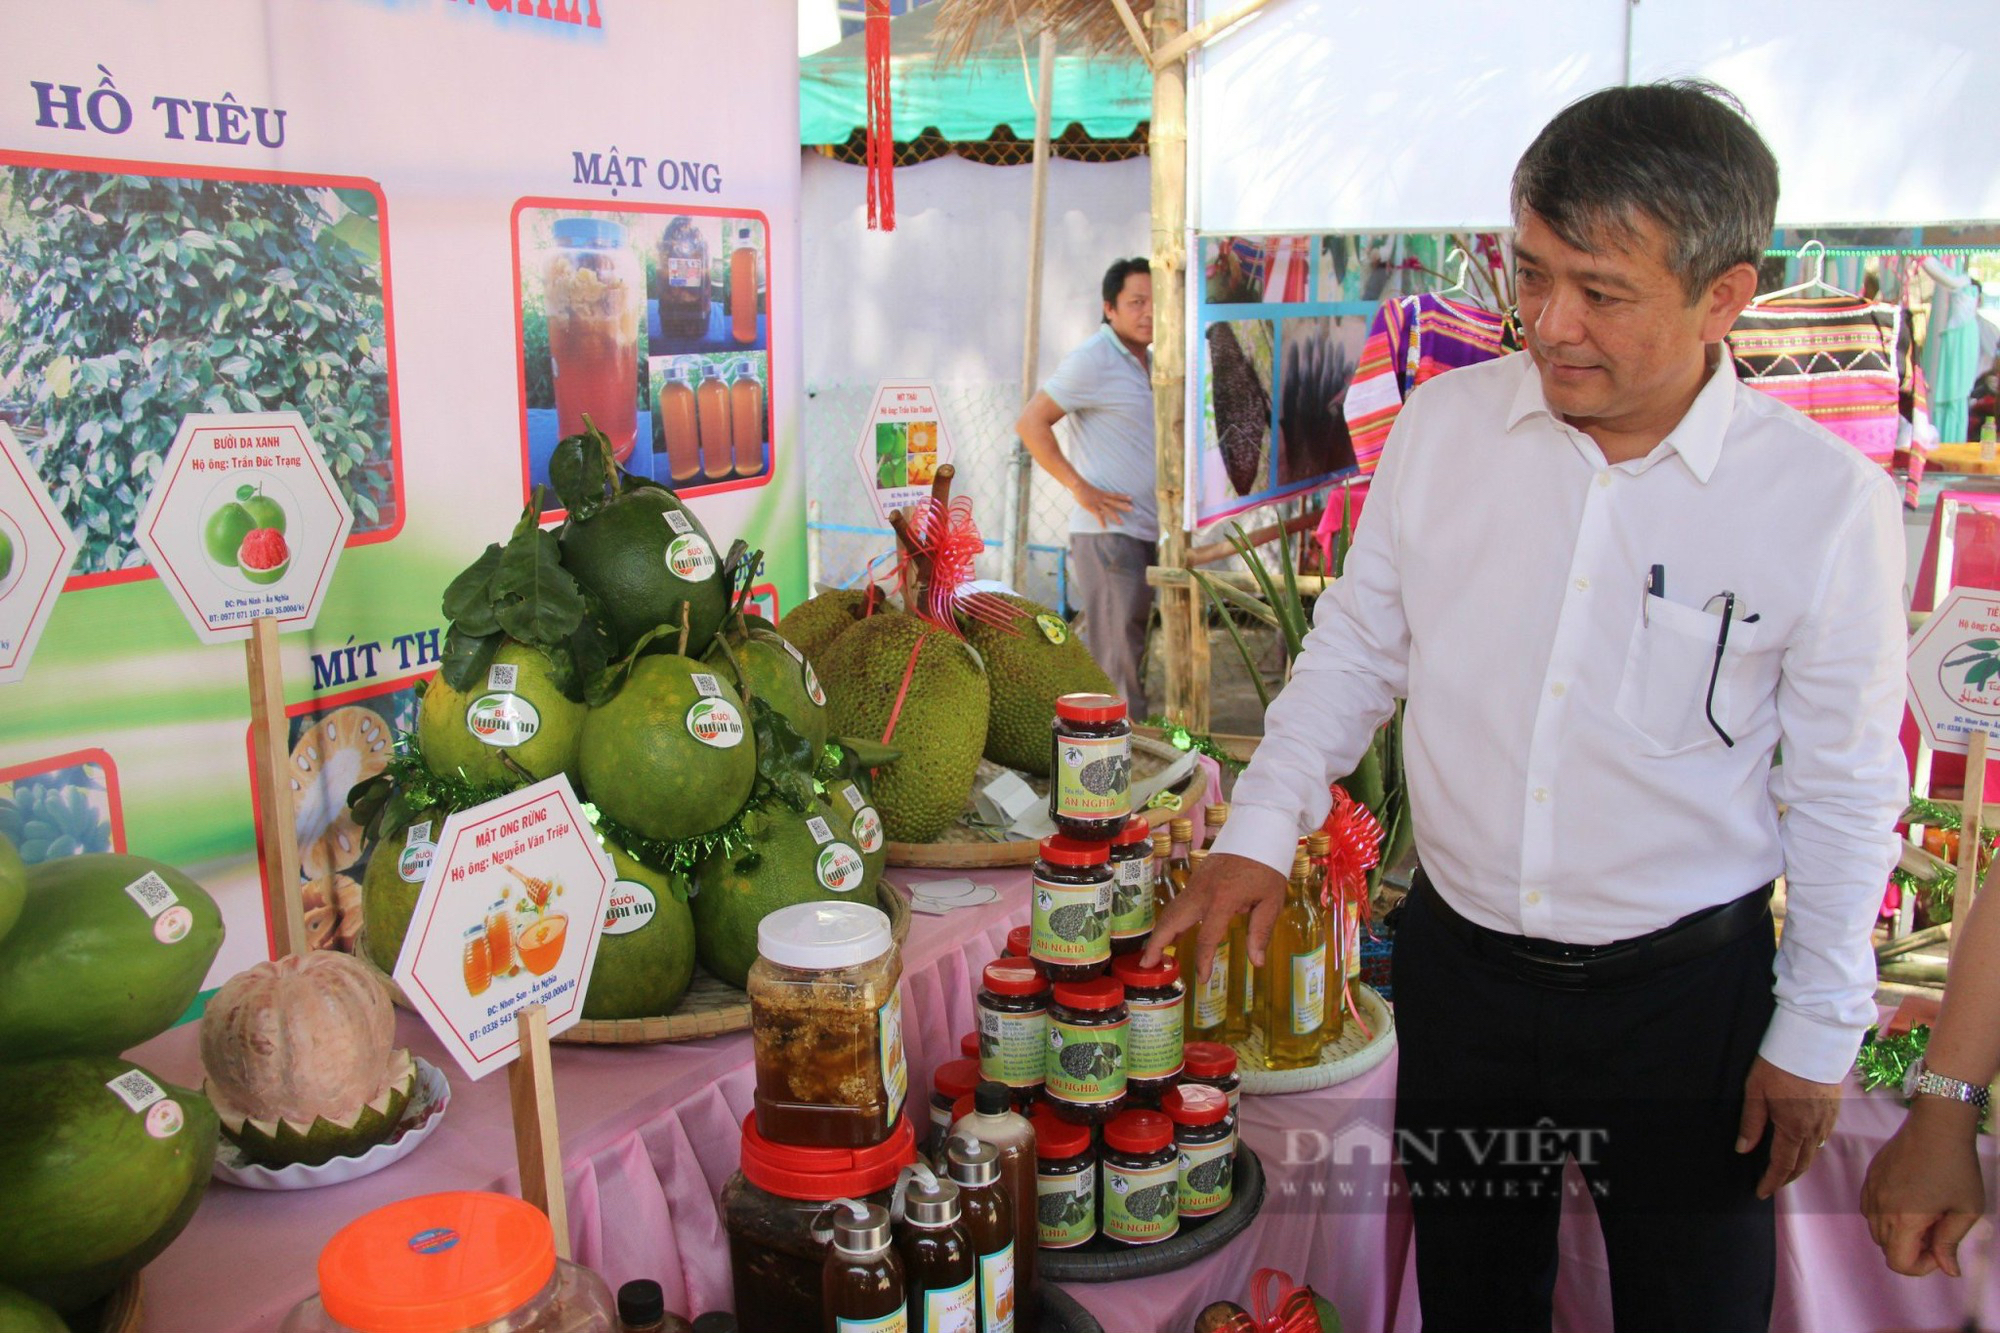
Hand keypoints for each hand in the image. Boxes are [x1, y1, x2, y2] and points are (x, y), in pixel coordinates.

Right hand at [1071, 480, 1133, 527]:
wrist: (1078, 486)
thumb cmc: (1083, 487)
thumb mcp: (1092, 490)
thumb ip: (1096, 494)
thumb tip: (1097, 497)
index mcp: (1103, 493)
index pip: (1115, 495)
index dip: (1123, 496)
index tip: (1131, 498)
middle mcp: (1102, 498)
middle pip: (1115, 502)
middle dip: (1123, 506)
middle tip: (1132, 509)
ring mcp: (1098, 503)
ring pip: (1109, 510)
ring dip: (1116, 516)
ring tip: (1121, 523)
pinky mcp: (1092, 507)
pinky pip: (1098, 515)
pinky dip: (1101, 521)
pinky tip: (1104, 527)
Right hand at [1139, 852, 1285, 982]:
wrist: (1258, 832)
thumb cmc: (1267, 867)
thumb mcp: (1271, 901)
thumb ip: (1260, 932)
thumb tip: (1257, 962)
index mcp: (1222, 900)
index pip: (1206, 938)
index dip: (1203, 961)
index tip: (1202, 979)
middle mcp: (1202, 892)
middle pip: (1171, 921)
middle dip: (1156, 944)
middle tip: (1146, 964)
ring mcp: (1196, 884)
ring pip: (1171, 911)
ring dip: (1159, 932)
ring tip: (1153, 954)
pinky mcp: (1196, 880)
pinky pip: (1178, 903)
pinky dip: (1170, 920)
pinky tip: (1173, 934)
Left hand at [1736, 1056, 1841, 1198]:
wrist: (1813, 1042)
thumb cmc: (1778, 1064)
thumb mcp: (1755, 1092)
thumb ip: (1751, 1122)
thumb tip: (1743, 1149)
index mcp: (1793, 1128)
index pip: (1782, 1165)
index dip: (1772, 1182)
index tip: (1761, 1192)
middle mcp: (1814, 1129)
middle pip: (1802, 1164)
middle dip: (1786, 1178)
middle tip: (1772, 1184)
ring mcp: (1827, 1120)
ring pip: (1814, 1152)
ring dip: (1800, 1164)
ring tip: (1785, 1168)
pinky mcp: (1834, 1108)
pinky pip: (1823, 1137)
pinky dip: (1812, 1148)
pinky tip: (1803, 1144)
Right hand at [1862, 1098, 1985, 1276]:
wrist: (1936, 1126)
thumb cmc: (1956, 1167)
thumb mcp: (1966, 1210)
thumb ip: (1951, 1242)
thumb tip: (1948, 1270)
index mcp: (1905, 1220)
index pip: (1899, 1263)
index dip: (1921, 1267)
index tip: (1939, 1250)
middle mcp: (1881, 1208)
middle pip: (1886, 1248)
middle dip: (1911, 1249)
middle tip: (1936, 1231)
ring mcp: (1871, 1191)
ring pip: (1875, 1229)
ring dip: (1897, 1233)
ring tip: (1923, 1215)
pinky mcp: (1869, 1178)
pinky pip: (1869, 1209)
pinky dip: (1885, 1215)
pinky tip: (1908, 1200)